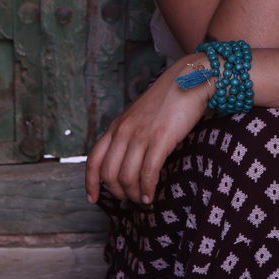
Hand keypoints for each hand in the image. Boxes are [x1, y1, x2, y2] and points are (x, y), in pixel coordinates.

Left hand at [85, 58, 211, 205]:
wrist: (188, 79)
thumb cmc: (167, 100)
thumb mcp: (138, 115)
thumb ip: (129, 134)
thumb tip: (125, 161)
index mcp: (117, 126)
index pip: (94, 159)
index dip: (90, 182)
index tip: (92, 198)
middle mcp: (124, 131)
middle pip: (109, 173)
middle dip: (117, 192)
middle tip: (129, 198)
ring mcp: (141, 135)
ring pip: (127, 176)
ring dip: (133, 193)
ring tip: (142, 199)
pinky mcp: (160, 139)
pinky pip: (148, 173)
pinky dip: (147, 189)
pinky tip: (151, 195)